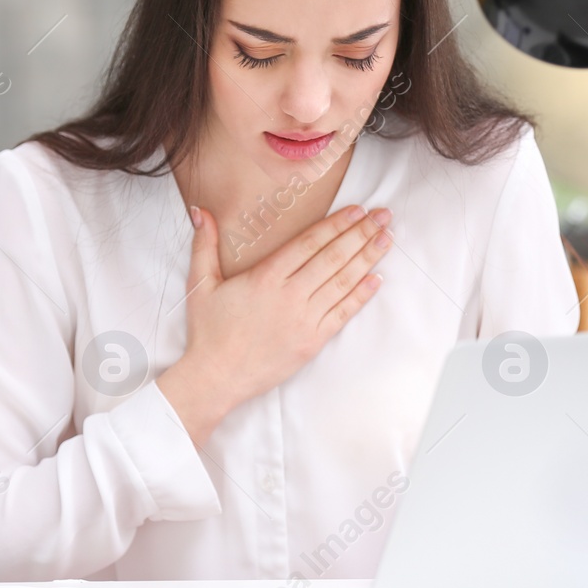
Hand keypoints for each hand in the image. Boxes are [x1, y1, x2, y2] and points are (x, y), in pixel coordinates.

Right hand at [157, 203, 391, 446]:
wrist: (216, 377)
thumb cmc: (208, 332)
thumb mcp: (201, 283)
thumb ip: (204, 244)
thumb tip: (201, 209)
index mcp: (266, 277)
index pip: (309, 242)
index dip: (336, 224)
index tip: (358, 210)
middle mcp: (289, 295)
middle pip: (333, 257)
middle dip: (361, 234)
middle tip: (383, 216)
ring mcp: (304, 319)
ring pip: (342, 282)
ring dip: (367, 258)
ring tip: (387, 239)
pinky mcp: (312, 342)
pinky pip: (342, 314)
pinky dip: (361, 295)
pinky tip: (377, 279)